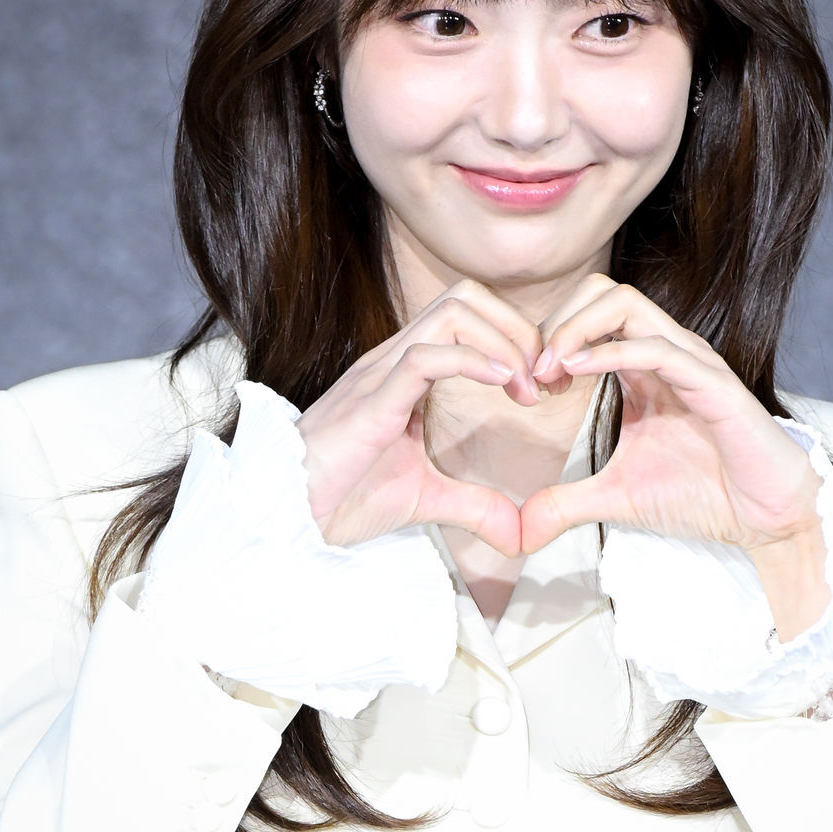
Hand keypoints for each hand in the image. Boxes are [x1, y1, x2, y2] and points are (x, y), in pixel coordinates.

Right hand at [295, 279, 541, 557]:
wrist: (289, 519)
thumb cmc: (343, 498)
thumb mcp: (425, 498)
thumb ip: (474, 506)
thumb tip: (518, 533)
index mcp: (406, 369)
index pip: (468, 314)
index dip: (515, 338)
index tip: (543, 387)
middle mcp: (394, 358)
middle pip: (467, 297)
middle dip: (518, 328)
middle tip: (542, 383)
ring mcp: (381, 374)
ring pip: (452, 312)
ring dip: (503, 342)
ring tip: (525, 389)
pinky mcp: (372, 402)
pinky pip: (426, 357)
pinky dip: (473, 361)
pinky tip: (502, 386)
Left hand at [520, 274, 828, 637]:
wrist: (764, 519)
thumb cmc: (701, 495)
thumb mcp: (615, 498)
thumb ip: (564, 504)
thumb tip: (519, 532)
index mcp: (643, 364)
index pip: (588, 314)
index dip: (547, 338)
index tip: (523, 386)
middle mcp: (666, 350)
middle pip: (602, 292)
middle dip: (555, 322)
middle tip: (531, 374)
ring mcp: (690, 361)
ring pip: (626, 303)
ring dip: (574, 330)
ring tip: (547, 372)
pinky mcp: (712, 384)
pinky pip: (658, 349)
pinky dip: (610, 351)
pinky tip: (575, 373)